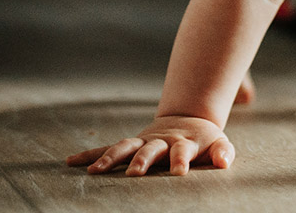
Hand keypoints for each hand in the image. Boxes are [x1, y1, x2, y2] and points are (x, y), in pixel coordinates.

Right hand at [67, 115, 233, 176]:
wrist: (188, 121)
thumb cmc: (204, 140)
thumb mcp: (218, 143)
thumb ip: (223, 152)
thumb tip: (225, 163)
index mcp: (184, 142)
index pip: (183, 151)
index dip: (181, 160)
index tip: (179, 171)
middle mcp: (161, 141)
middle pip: (150, 150)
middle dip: (142, 160)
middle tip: (134, 173)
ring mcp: (143, 142)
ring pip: (124, 147)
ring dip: (109, 158)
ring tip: (94, 172)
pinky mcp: (131, 145)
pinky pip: (107, 149)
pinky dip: (90, 155)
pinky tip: (70, 162)